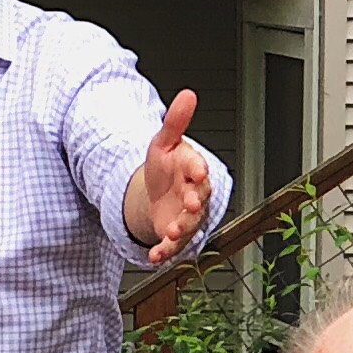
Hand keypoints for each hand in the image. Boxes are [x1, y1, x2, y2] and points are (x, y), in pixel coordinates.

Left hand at [134, 91, 216, 260]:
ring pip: (189, 225)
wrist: (158, 192)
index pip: (198, 167)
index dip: (198, 169)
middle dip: (194, 202)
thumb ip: (176, 122)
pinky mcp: (174, 235)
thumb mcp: (165, 142)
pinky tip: (154, 257)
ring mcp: (185, 216)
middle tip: (189, 203)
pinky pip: (172, 246)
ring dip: (181, 229)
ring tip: (170, 231)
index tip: (198, 170)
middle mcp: (193, 194)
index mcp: (192, 169)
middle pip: (198, 199)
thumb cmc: (166, 166)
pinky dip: (164, 253)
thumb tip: (188, 94)